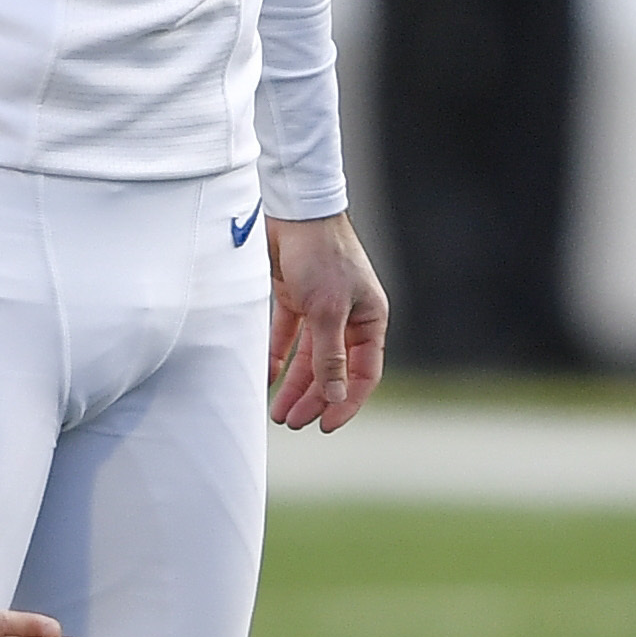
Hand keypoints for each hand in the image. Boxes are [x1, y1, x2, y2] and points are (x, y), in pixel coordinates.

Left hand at [266, 211, 387, 433]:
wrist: (294, 210)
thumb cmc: (322, 254)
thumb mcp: (327, 311)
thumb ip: (330, 356)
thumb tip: (335, 397)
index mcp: (370, 320)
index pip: (363, 373)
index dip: (346, 402)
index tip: (326, 426)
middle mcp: (348, 317)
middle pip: (333, 370)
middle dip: (314, 398)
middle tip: (292, 422)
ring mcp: (320, 308)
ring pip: (309, 357)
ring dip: (295, 384)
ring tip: (278, 412)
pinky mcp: (294, 298)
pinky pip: (286, 337)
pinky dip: (277, 357)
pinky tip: (266, 378)